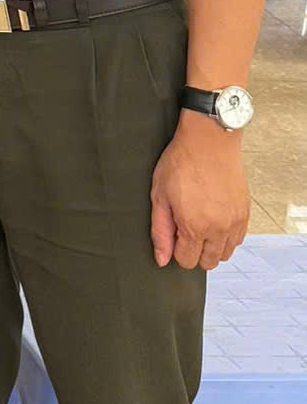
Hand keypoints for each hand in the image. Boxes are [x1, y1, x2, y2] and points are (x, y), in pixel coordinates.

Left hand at [150, 117, 248, 268]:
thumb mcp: (160, 195)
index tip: (174, 232)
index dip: (176, 249)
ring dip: (211, 246)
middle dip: (194, 251)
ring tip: (200, 223)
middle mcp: (218, 229)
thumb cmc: (181, 163)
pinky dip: (226, 237)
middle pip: (208, 262)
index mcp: (195, 227)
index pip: (187, 261)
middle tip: (186, 226)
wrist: (209, 141)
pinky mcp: (245, 214)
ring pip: (224, 254)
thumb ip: (160, 230)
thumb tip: (162, 258)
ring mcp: (235, 223)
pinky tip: (214, 219)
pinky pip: (237, 240)